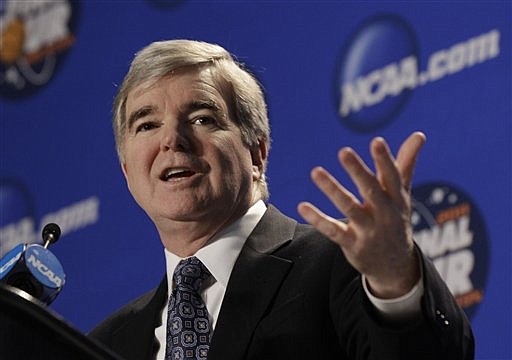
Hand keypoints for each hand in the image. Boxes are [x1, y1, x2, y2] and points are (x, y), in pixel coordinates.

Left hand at [297, 132, 425, 297]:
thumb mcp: (402, 193)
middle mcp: (384, 213)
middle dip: (358, 171)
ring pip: (349, 208)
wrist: (395, 265)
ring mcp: (368, 230)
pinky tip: (302, 206)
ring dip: (333, 189)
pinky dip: (318, 219)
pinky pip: (333, 231)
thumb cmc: (395, 219)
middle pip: (371, 190)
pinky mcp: (352, 244)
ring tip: (316, 171)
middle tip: (344, 151)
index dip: (385, 159)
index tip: (377, 141)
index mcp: (397, 198)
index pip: (392, 176)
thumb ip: (406, 163)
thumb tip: (419, 134)